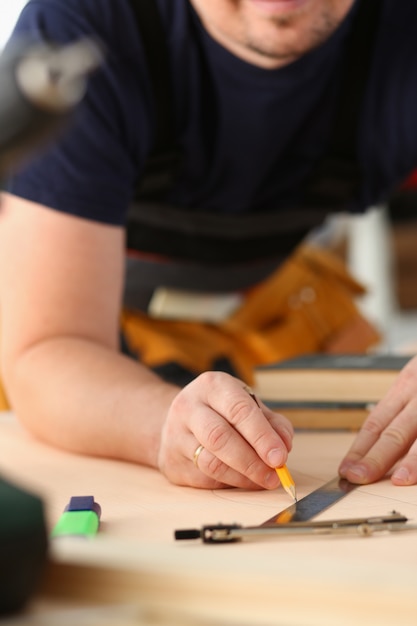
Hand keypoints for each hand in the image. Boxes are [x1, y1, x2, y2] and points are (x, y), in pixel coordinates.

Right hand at [158, 371, 292, 488]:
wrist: (179, 420)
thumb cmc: (222, 411)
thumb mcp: (248, 405)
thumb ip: (272, 423)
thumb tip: (284, 446)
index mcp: (212, 386)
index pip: (238, 410)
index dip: (262, 436)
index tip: (280, 457)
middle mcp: (188, 406)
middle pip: (219, 437)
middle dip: (251, 461)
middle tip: (274, 475)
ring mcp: (174, 434)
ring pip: (210, 463)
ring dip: (242, 477)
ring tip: (262, 480)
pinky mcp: (170, 461)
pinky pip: (203, 479)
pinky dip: (228, 483)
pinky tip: (241, 480)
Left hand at [339, 355, 416, 484]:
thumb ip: (403, 408)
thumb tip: (377, 445)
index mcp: (407, 384)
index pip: (377, 421)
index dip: (360, 447)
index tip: (346, 469)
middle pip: (396, 430)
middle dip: (376, 458)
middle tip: (357, 478)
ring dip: (414, 461)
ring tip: (399, 480)